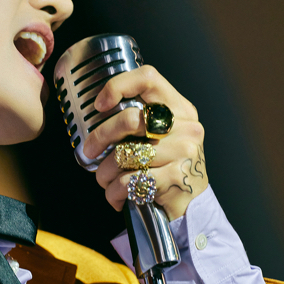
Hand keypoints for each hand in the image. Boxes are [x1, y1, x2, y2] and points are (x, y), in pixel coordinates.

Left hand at [83, 65, 207, 220]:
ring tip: (106, 181)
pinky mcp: (176, 177)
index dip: (118, 86)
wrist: (194, 205)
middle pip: (130, 119)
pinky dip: (115, 192)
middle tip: (90, 151)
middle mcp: (186, 126)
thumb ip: (140, 121)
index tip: (99, 104)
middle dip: (100, 137)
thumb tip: (96, 117)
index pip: (148, 78)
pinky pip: (129, 180)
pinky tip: (117, 197)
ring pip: (125, 155)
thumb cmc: (168, 167)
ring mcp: (184, 151)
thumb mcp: (162, 136)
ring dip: (105, 173)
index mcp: (180, 109)